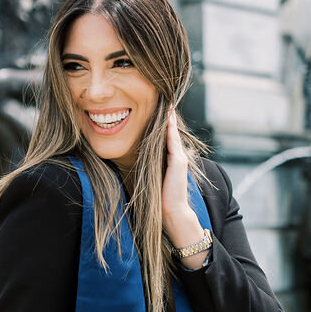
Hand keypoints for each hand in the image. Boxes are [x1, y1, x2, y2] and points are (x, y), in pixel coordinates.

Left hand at [161, 107, 202, 247]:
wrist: (171, 211)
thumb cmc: (159, 198)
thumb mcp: (152, 178)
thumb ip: (148, 168)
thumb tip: (131, 162)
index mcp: (170, 160)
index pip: (165, 138)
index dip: (162, 125)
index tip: (157, 111)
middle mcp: (177, 157)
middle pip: (170, 132)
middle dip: (167, 117)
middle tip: (164, 100)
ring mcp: (180, 158)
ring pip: (172, 133)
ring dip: (169, 118)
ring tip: (167, 103)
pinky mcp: (179, 161)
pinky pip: (172, 140)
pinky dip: (170, 127)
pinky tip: (167, 116)